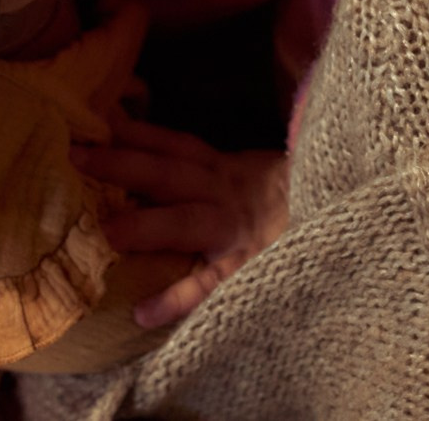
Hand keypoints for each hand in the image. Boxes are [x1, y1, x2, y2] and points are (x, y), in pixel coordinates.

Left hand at [73, 113, 289, 327]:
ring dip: (146, 224)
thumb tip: (156, 143)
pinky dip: (177, 299)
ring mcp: (238, 230)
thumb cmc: (300, 201)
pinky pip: (210, 285)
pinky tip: (143, 314)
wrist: (354, 217)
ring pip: (186, 222)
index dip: (134, 129)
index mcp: (228, 169)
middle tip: (74, 155)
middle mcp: (228, 193)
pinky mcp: (251, 267)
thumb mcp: (260, 174)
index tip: (92, 114)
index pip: (174, 144)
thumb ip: (218, 166)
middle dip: (121, 163)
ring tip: (105, 232)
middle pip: (168, 172)